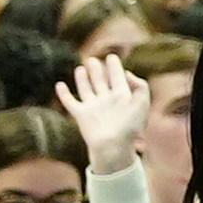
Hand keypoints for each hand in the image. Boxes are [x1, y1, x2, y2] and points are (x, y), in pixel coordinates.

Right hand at [60, 52, 147, 173]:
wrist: (113, 146)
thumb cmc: (130, 127)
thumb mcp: (143, 102)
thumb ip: (139, 85)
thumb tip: (126, 73)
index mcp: (122, 97)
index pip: (117, 77)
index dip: (115, 67)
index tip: (112, 57)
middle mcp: (106, 100)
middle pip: (101, 81)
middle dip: (97, 70)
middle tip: (93, 59)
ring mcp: (93, 107)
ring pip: (86, 89)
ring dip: (83, 78)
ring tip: (81, 68)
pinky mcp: (81, 115)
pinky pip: (70, 102)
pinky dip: (63, 94)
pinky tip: (59, 85)